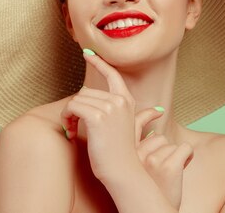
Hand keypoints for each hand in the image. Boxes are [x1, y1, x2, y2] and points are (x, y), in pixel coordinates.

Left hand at [60, 51, 138, 181]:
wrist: (123, 172)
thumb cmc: (124, 154)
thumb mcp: (134, 129)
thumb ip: (144, 116)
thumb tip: (158, 111)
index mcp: (126, 101)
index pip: (112, 74)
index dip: (99, 62)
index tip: (88, 53)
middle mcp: (119, 100)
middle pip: (84, 92)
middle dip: (75, 109)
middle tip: (75, 126)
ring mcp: (109, 108)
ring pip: (76, 100)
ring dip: (69, 116)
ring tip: (74, 131)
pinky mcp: (96, 117)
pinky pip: (71, 108)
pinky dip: (66, 120)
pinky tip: (71, 133)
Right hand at [134, 108, 193, 209]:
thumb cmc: (146, 193)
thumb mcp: (134, 171)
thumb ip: (138, 151)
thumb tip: (151, 130)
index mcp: (125, 155)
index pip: (134, 125)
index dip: (147, 114)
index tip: (158, 112)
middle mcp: (135, 155)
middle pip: (157, 138)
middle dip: (164, 150)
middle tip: (164, 167)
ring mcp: (151, 160)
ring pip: (170, 144)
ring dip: (174, 156)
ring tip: (168, 174)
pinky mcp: (168, 167)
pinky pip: (185, 148)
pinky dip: (188, 157)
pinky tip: (183, 167)